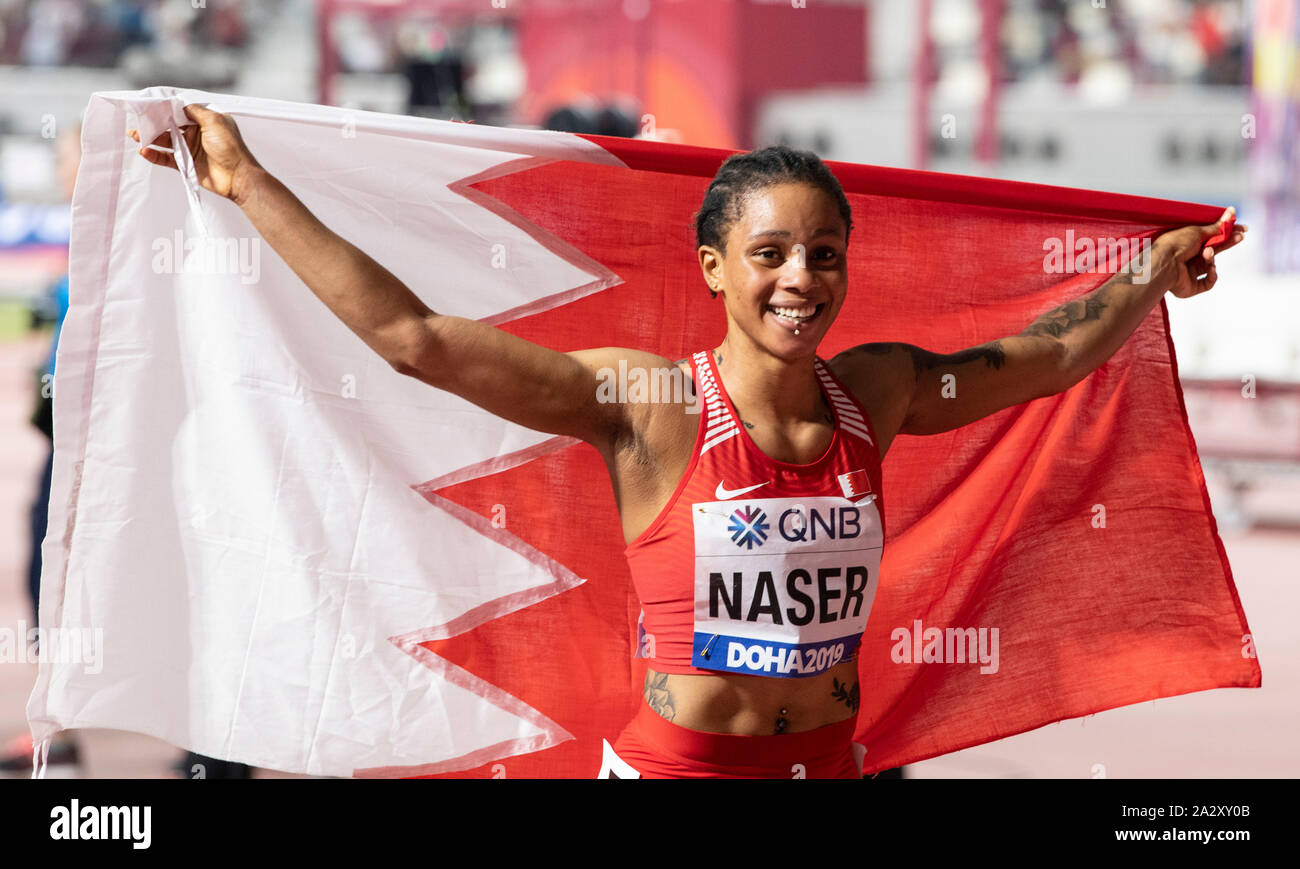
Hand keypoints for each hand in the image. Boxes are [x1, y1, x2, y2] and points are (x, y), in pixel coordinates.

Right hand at [128, 104, 261, 203]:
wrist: (238, 177)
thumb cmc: (231, 148)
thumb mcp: (215, 121)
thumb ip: (196, 111)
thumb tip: (180, 104)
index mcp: (206, 121)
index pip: (181, 112)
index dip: (166, 109)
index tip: (150, 106)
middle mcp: (197, 133)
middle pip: (170, 126)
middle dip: (153, 124)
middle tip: (138, 122)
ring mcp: (191, 149)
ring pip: (166, 141)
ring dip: (150, 138)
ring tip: (134, 135)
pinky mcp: (187, 164)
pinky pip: (167, 158)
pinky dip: (155, 155)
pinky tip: (144, 151)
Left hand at [1152, 207, 1246, 298]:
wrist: (1164, 263)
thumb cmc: (1176, 244)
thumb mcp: (1198, 231)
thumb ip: (1216, 227)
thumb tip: (1231, 212)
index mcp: (1187, 244)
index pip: (1210, 239)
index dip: (1226, 233)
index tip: (1241, 228)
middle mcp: (1188, 258)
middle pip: (1213, 251)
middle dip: (1227, 243)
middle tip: (1240, 236)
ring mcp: (1190, 273)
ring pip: (1211, 265)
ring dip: (1212, 258)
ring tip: (1206, 252)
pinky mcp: (1191, 287)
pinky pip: (1208, 282)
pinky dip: (1212, 275)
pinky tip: (1209, 268)